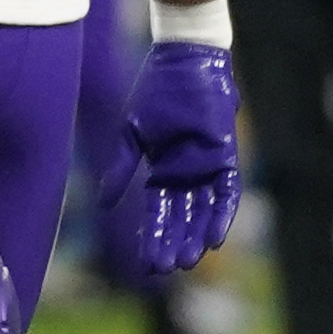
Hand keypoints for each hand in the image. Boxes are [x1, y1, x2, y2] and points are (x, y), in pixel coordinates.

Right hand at [96, 40, 241, 276]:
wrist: (184, 62)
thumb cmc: (156, 93)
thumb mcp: (132, 134)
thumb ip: (120, 169)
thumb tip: (105, 204)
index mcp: (161, 171)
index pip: (156, 213)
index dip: (152, 238)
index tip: (146, 266)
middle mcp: (186, 175)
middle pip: (180, 219)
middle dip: (172, 244)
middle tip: (165, 271)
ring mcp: (207, 167)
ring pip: (203, 212)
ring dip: (196, 236)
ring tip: (188, 262)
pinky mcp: (225, 157)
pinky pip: (227, 193)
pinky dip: (221, 215)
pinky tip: (216, 238)